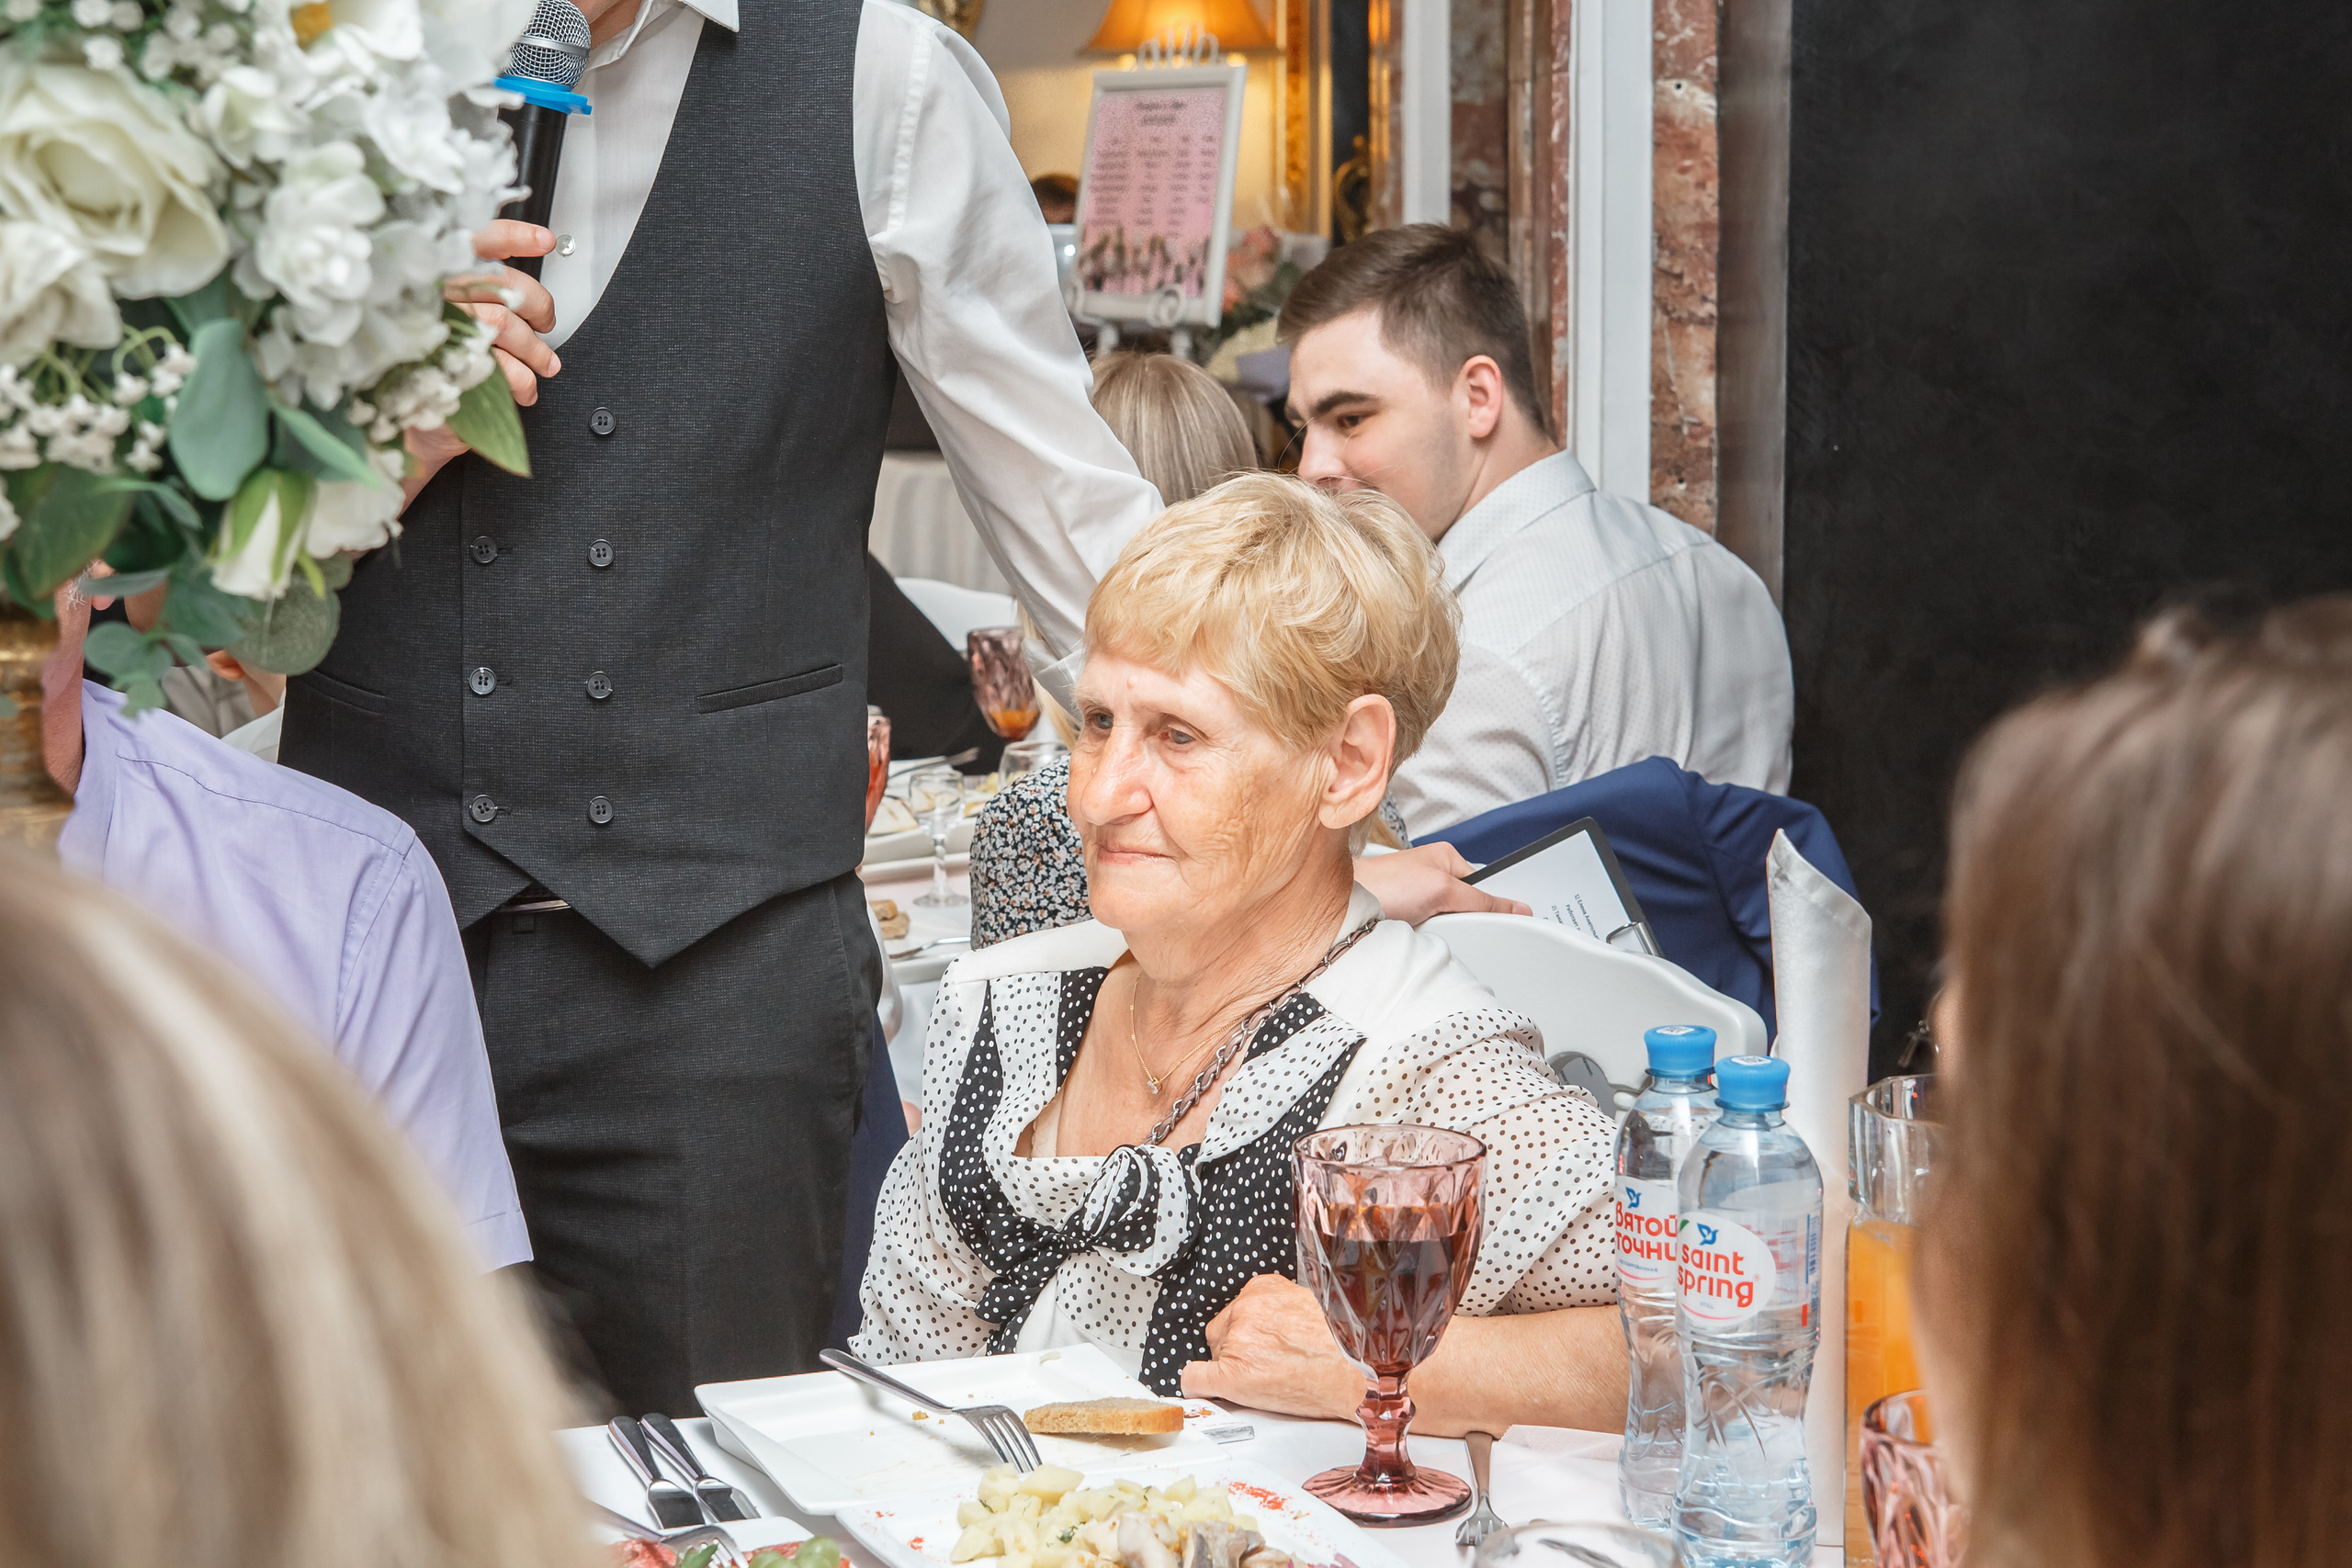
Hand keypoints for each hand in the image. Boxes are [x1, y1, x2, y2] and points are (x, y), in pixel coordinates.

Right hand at [402, 220, 560, 504]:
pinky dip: (523, 380)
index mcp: (436, 278)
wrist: (413, 427)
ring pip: (505, 324)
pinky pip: (501, 365)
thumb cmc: (434, 371)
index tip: (543, 241)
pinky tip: (525, 389)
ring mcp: (438, 329)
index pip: (474, 240)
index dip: (512, 235)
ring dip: (536, 350)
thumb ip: (483, 298)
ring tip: (545, 364)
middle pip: (502, 282)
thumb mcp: (455, 324)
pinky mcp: (447, 367)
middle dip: (538, 305)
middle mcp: (433, 296)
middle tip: (547, 323)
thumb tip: (530, 293)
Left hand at [1179, 1275, 1362, 1418]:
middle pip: (1221, 1330)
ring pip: (1214, 1353)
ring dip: (1232, 1366)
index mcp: (1264, 1288)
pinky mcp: (1231, 1375)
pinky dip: (1197, 1384)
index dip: (1248, 1329)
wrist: (1351, 1378)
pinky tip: (1206, 1389)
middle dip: (1237, 1346)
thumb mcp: (1311, 1304)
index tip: (1261, 1343)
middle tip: (1267, 1363)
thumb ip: (1281, 1305)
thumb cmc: (1339, 1348)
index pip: (1237, 1307)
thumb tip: (1269, 1322)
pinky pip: (1195, 1379)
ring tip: (1268, 1378)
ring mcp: (1236, 1341)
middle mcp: (1246, 1309)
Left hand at [1352, 843, 1531, 925]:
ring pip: (1448, 924)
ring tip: (1429, 930)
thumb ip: (1481, 900)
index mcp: (1445, 859)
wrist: (1343, 908)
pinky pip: (1430, 934)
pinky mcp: (1406, 919)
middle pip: (1466, 908)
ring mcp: (1418, 899)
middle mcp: (1431, 876)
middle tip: (1453, 925)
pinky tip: (1420, 939)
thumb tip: (1514, 906)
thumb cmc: (1382, 883)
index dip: (1492, 904)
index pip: (1484, 885)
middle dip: (1463, 921)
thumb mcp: (1442, 889)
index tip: (1508, 922)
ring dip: (1442, 932)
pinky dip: (1427, 939)